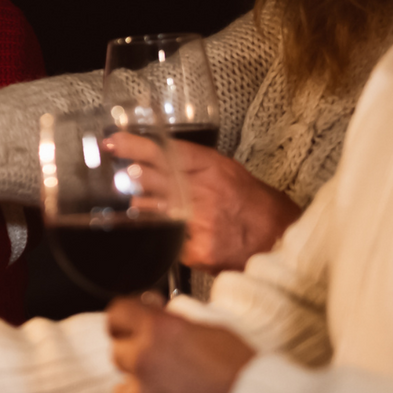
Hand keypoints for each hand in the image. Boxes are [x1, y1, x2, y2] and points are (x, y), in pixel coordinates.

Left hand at [103, 133, 302, 271]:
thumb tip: (148, 161)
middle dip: (131, 175)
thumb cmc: (251, 203)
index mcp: (213, 168)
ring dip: (141, 207)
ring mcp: (202, 222)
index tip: (114, 141)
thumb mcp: (225, 171)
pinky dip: (164, 239)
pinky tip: (161, 236)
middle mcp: (206, 193)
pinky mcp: (200, 251)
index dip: (137, 146)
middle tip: (115, 173)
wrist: (278, 239)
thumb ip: (191, 165)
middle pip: (156, 179)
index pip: (167, 152)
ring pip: (156, 211)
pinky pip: (170, 242)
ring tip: (135, 203)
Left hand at [106, 294, 255, 392]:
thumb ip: (179, 323)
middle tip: (169, 373)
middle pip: (118, 355)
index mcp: (161, 331)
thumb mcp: (217, 331)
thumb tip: (159, 314)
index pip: (118, 315)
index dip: (126, 323)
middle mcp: (144, 362)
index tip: (130, 329)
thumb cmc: (248, 378)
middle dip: (139, 360)